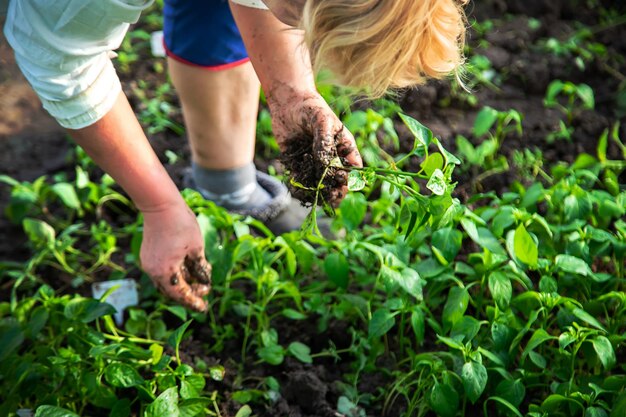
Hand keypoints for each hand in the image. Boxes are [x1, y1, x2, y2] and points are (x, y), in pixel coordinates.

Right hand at [140, 200, 211, 311]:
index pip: (180, 295)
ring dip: (183, 281)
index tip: (203, 308)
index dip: (193, 302)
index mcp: (165, 272)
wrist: (160, 204)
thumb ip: (200, 268)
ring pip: (167, 281)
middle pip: (172, 290)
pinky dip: (176, 273)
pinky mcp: (148, 255)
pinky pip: (162, 271)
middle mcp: (153, 271)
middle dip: (189, 292)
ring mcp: (148, 263)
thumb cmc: (180, 224)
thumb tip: (204, 281)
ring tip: (200, 276)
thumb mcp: (197, 248)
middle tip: (205, 290)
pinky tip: (189, 266)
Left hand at [267, 88, 362, 205]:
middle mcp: (331, 158)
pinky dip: (300, 188)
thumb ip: (324, 143)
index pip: (352, 169)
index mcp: (343, 148)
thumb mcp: (322, 121)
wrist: (286, 101)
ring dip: (317, 192)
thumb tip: (324, 165)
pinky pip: (301, 180)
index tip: (341, 183)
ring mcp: (314, 162)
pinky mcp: (297, 163)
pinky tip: (298, 191)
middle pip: (337, 181)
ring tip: (313, 197)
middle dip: (334, 191)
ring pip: (319, 184)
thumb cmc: (310, 107)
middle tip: (329, 197)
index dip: (350, 179)